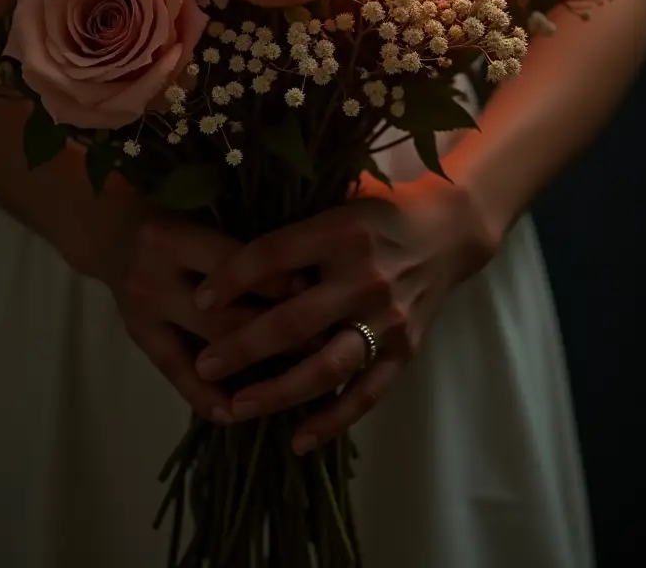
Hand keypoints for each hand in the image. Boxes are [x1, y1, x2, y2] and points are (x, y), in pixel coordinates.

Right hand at [100, 195, 299, 424]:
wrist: (110, 230)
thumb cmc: (173, 212)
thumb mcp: (203, 213)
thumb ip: (242, 244)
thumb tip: (307, 276)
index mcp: (175, 237)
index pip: (237, 265)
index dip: (280, 282)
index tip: (321, 294)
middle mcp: (153, 277)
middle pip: (222, 315)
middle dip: (276, 332)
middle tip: (322, 344)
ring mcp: (142, 312)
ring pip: (204, 348)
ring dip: (249, 369)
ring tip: (293, 383)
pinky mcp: (137, 337)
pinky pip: (174, 372)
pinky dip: (205, 396)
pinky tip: (233, 414)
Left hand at [191, 175, 500, 450]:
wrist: (447, 234)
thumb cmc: (377, 214)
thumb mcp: (335, 205)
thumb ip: (293, 233)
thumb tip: (224, 256)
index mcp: (342, 232)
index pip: (275, 256)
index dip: (232, 277)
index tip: (199, 299)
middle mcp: (365, 278)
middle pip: (295, 319)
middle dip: (244, 345)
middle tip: (203, 365)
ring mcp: (388, 319)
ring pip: (327, 365)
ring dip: (279, 391)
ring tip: (238, 406)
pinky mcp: (405, 350)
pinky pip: (366, 393)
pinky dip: (332, 420)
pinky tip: (297, 440)